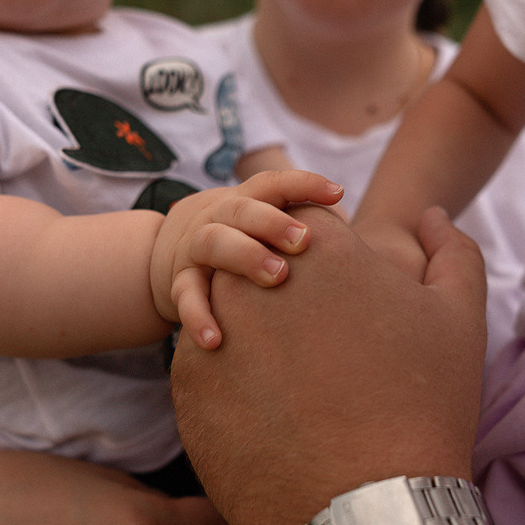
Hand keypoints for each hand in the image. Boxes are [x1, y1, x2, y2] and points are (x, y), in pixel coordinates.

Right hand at [150, 171, 343, 348]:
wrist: (164, 253)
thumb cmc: (239, 242)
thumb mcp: (261, 227)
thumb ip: (301, 231)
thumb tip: (360, 249)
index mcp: (246, 200)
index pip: (273, 184)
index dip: (304, 184)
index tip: (338, 194)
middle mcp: (218, 217)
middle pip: (242, 209)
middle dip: (273, 222)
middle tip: (304, 241)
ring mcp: (194, 247)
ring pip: (214, 242)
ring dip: (245, 255)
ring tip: (277, 277)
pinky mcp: (178, 281)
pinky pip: (186, 295)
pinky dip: (199, 316)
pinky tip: (216, 340)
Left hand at [170, 205, 487, 524]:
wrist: (370, 509)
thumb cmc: (424, 406)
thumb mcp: (459, 317)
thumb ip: (451, 250)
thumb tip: (427, 217)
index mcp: (319, 246)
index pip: (301, 220)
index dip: (325, 252)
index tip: (344, 293)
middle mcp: (253, 276)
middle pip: (255, 261)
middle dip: (281, 289)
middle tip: (319, 344)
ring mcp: (213, 329)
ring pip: (223, 309)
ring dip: (251, 330)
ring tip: (295, 381)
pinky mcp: (186, 385)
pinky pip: (202, 363)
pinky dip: (230, 378)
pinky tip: (272, 413)